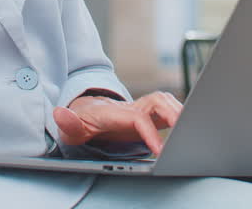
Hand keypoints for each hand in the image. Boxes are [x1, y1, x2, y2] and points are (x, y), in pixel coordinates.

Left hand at [52, 91, 182, 155]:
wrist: (87, 112)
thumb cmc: (83, 122)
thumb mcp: (71, 127)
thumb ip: (68, 123)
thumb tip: (59, 113)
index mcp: (115, 112)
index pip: (138, 118)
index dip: (150, 132)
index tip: (159, 150)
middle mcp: (132, 105)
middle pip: (158, 101)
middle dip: (173, 114)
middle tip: (186, 134)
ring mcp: (142, 106)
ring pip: (166, 102)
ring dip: (180, 112)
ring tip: (192, 130)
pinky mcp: (150, 112)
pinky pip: (169, 108)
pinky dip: (180, 114)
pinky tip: (188, 127)